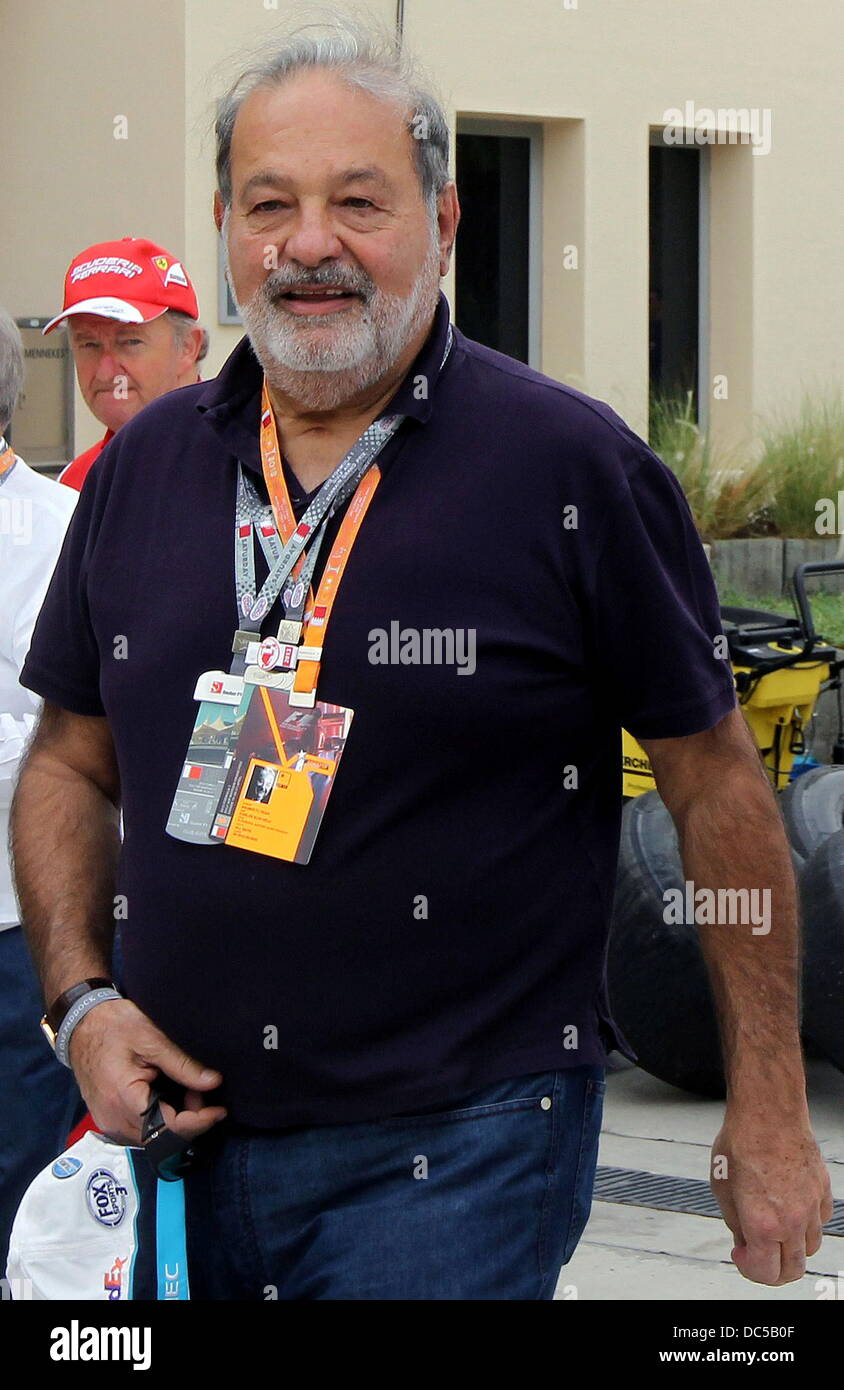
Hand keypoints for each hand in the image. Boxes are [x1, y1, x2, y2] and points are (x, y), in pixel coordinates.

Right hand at [67, 997, 226, 1145]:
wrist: (82, 1024)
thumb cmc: (114, 1026)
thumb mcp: (152, 1040)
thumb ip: (183, 1066)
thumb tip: (214, 1082)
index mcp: (124, 1099)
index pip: (168, 1129)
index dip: (198, 1123)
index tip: (219, 1111)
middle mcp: (113, 1119)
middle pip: (161, 1141)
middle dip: (188, 1122)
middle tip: (202, 1094)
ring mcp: (108, 1122)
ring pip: (151, 1140)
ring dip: (175, 1123)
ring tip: (187, 1093)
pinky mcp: (108, 1119)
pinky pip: (140, 1131)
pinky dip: (160, 1121)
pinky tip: (170, 1098)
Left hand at [710, 1106, 832, 1283]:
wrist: (768, 1112)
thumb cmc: (742, 1141)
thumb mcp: (722, 1187)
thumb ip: (735, 1222)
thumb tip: (744, 1239)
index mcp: (764, 1224)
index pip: (765, 1273)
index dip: (748, 1268)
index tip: (740, 1253)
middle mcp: (793, 1221)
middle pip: (793, 1270)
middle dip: (773, 1269)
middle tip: (757, 1252)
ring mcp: (811, 1207)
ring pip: (810, 1248)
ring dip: (790, 1246)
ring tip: (772, 1225)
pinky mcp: (823, 1191)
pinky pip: (819, 1221)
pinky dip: (806, 1223)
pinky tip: (789, 1206)